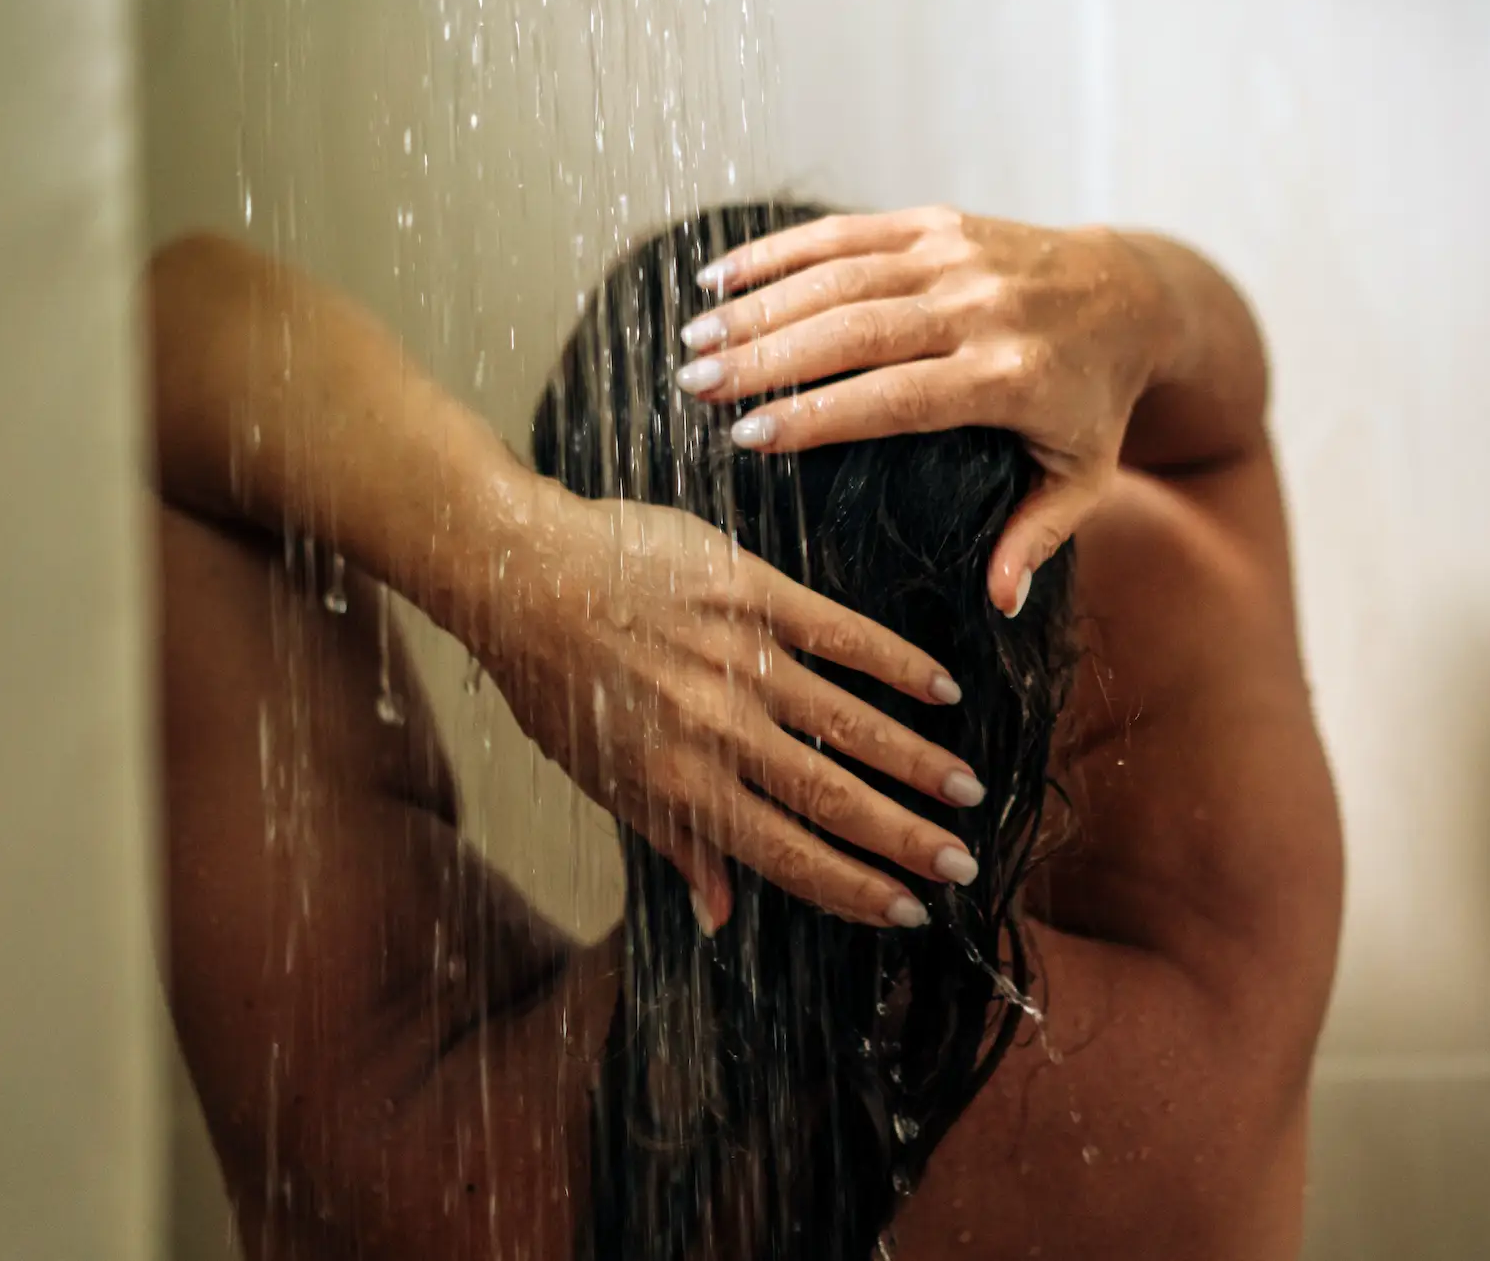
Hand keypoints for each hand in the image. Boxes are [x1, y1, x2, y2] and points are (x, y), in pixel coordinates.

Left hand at [479, 486, 987, 931]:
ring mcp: (740, 660)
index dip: (854, 888)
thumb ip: (673, 843)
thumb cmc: (557, 682)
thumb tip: (721, 916)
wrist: (522, 572)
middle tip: (963, 865)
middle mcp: (717, 733)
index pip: (787, 854)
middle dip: (906, 838)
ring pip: (850, 723)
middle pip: (832, 797)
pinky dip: (897, 664)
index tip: (908, 911)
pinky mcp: (753, 592)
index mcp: (681, 786)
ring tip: (968, 790)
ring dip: (917, 761)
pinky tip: (943, 688)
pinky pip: (841, 635)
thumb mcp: (603, 777)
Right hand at [669, 206, 1170, 614]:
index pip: (899, 397)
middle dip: (766, 355)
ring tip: (693, 339)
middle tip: (694, 384)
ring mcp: (957, 255)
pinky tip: (720, 277)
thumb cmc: (1095, 402)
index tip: (747, 438)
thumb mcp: (1082, 477)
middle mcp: (981, 307)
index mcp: (1011, 378)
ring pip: (842, 274)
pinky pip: (849, 231)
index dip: (819, 415)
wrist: (1132, 293)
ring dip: (760, 304)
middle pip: (856, 329)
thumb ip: (1037, 537)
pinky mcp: (939, 222)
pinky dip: (780, 251)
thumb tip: (1000, 604)